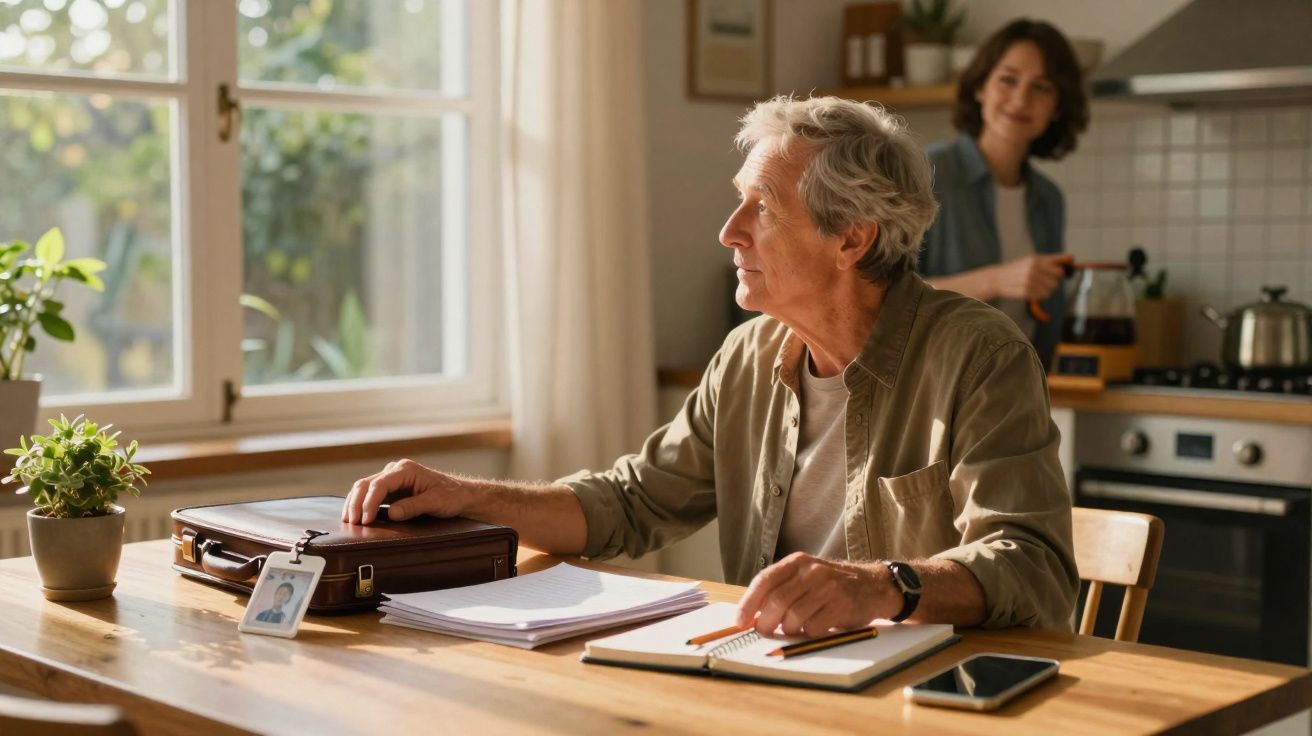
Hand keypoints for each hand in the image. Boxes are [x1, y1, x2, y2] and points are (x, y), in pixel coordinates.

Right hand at [341, 458, 466, 524]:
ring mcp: (391, 479)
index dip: (369, 502)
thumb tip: (392, 514)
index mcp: (405, 470)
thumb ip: (413, 507)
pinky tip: (354, 516)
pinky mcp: (391, 490)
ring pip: (364, 488)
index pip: (379, 484)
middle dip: (356, 503)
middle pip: (366, 484)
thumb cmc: (451, 496)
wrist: (460, 495)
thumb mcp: (435, 502)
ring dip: (354, 503)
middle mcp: (395, 471)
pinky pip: (370, 494)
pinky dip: (360, 505)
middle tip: (351, 522)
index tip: (365, 519)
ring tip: (348, 521)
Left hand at [733, 553, 900, 637]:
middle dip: (766, 622)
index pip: (765, 580)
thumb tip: (752, 615)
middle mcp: (811, 571)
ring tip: (795, 628)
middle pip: (777, 601)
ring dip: (789, 629)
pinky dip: (809, 633)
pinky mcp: (841, 605)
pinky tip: (814, 628)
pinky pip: (813, 627)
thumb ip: (782, 589)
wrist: (873, 586)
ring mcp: (827, 587)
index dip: (749, 602)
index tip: (740, 620)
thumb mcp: (806, 576)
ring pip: (793, 616)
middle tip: (765, 632)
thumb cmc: (832, 585)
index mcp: (797, 562)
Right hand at [990, 253, 1072, 300]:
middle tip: (1046, 279)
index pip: (1060, 265)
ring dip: (1048, 288)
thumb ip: (1050, 260)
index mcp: (1036, 260)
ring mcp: (1030, 282)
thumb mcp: (1031, 260)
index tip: (1066, 269)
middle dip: (1054, 279)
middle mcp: (1033, 270)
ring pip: (1052, 288)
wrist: (998, 279)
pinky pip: (1043, 295)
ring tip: (1038, 285)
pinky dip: (1042, 294)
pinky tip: (1034, 290)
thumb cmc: (1016, 269)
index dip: (1065, 268)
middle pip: (1058, 277)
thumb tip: (1070, 258)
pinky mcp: (1026, 292)